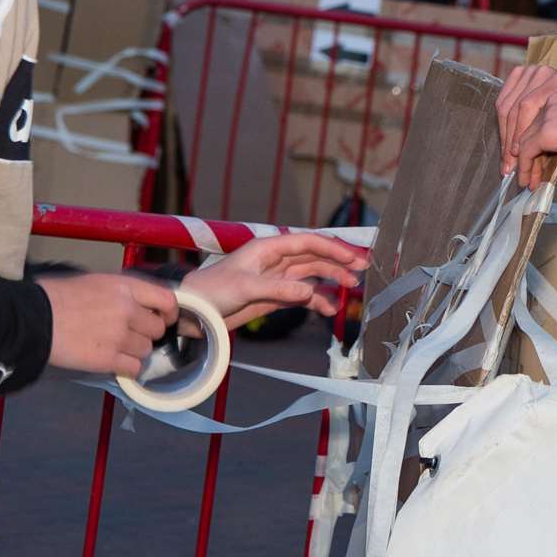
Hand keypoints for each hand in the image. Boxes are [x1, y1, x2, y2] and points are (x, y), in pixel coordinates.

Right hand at [37, 272, 180, 378]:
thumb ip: (122, 292)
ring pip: (146, 350)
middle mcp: (128, 311)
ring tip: (115, 347)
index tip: (164, 318)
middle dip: (146, 333)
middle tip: (130, 334)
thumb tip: (139, 303)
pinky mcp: (108, 360)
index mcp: (126, 287)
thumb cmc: (57, 297)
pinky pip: (134, 369)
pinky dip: (128, 368)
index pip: (167, 300)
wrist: (34, 319)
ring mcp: (119, 336)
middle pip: (158, 329)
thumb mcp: (96, 282)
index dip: (169, 312)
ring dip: (135, 351)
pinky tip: (114, 362)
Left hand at [179, 232, 367, 330]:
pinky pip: (302, 295)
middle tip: (363, 272)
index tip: (354, 258)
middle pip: (315, 257)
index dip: (333, 247)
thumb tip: (310, 293)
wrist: (193, 314)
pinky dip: (317, 301)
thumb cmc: (211, 292)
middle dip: (339, 262)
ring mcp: (276, 279)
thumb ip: (279, 290)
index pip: (308, 242)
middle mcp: (275, 261)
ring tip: (352, 290)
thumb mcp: (244, 288)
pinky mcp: (274, 297)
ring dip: (332, 281)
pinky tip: (329, 309)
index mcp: (268, 248)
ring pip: (312, 276)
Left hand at [495, 64, 556, 188]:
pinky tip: (530, 180)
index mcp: (556, 79)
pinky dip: (526, 167)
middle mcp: (549, 89)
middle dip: (511, 145)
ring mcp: (548, 108)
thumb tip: (538, 141)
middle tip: (511, 167)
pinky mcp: (550, 129)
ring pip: (521, 136)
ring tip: (524, 178)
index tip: (513, 149)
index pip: (521, 100)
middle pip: (516, 117)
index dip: (512, 126)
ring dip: (519, 160)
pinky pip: (527, 150)